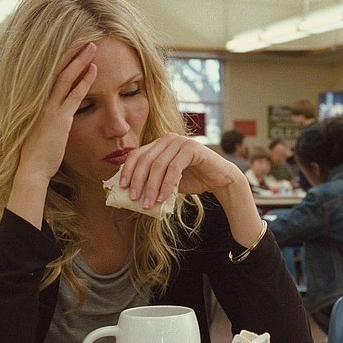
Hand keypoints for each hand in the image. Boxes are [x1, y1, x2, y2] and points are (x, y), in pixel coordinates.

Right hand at [16, 43, 97, 186]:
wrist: (31, 169)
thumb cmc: (38, 154)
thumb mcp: (41, 131)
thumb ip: (48, 119)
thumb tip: (54, 116)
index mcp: (38, 103)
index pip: (51, 74)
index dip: (63, 60)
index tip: (74, 47)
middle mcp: (42, 101)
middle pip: (58, 69)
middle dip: (72, 53)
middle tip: (86, 38)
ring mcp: (50, 108)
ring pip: (66, 77)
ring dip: (80, 60)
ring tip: (92, 46)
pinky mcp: (59, 118)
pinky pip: (75, 95)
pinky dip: (85, 81)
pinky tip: (94, 69)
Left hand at [118, 133, 241, 208]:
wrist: (219, 179)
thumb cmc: (192, 180)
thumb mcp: (166, 181)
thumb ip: (152, 181)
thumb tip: (130, 193)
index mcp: (159, 144)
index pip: (136, 154)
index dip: (128, 171)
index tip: (123, 187)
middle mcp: (168, 139)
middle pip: (145, 160)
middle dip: (138, 181)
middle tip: (135, 199)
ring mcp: (180, 141)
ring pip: (158, 165)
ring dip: (152, 187)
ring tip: (149, 203)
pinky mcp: (192, 148)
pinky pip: (174, 168)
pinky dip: (167, 185)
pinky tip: (163, 197)